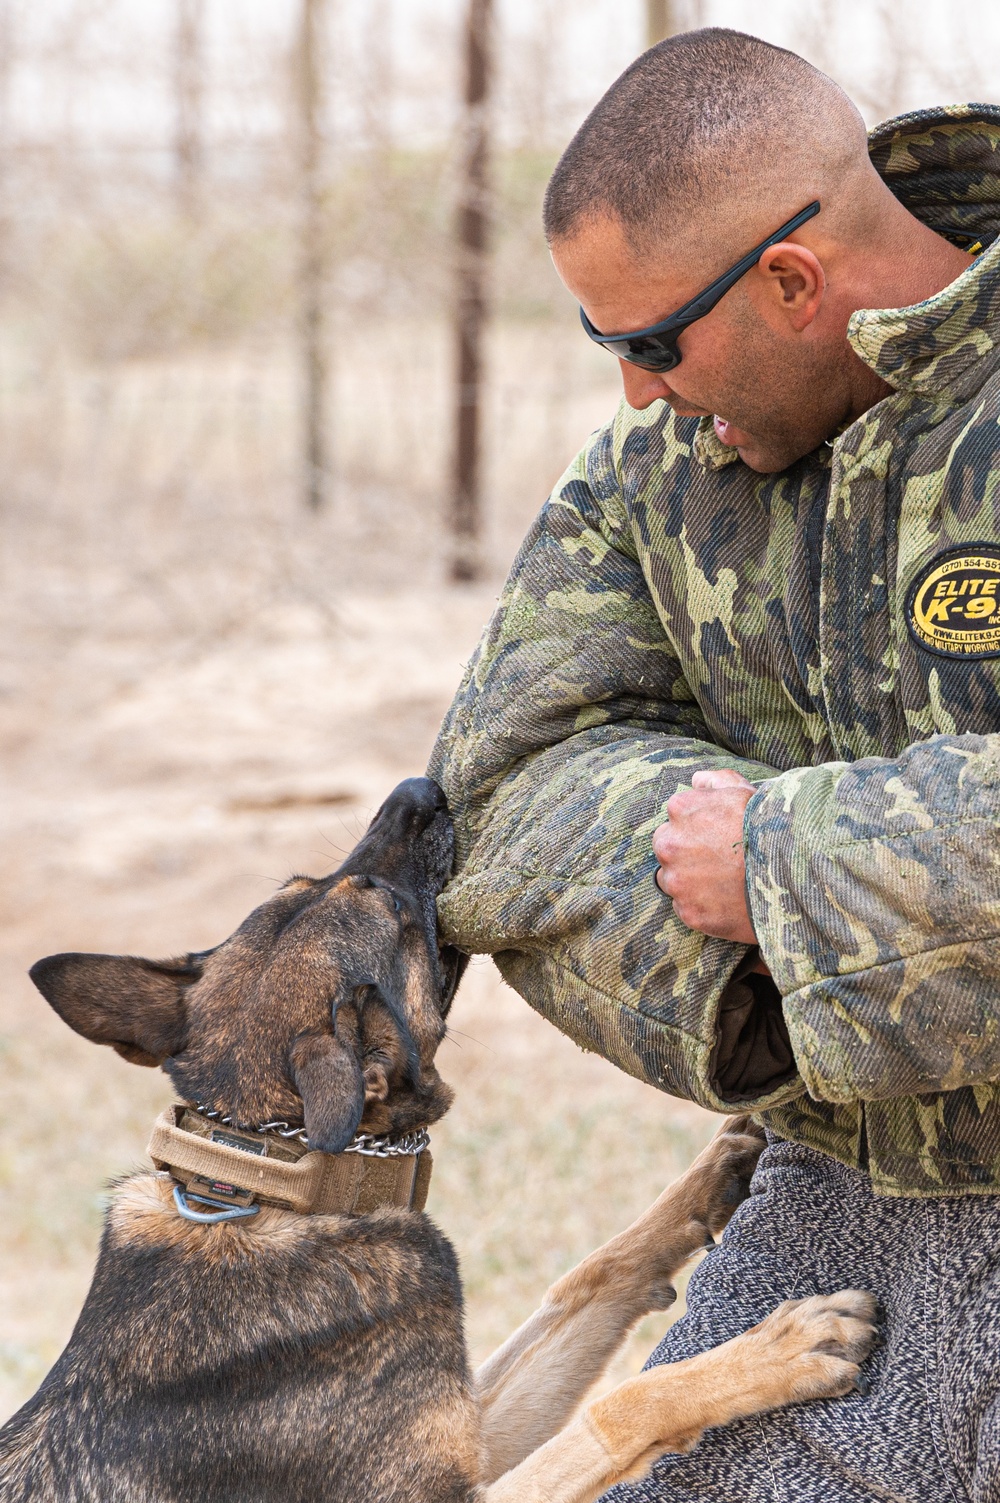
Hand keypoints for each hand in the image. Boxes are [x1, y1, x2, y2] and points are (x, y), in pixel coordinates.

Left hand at [652, 769, 758, 944]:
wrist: (794, 872)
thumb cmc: (770, 826)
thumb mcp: (745, 791)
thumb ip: (716, 781)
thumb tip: (696, 781)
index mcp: (680, 810)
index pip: (675, 817)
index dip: (698, 827)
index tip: (718, 835)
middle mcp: (670, 845)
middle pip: (668, 849)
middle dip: (686, 853)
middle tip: (719, 860)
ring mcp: (678, 882)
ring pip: (673, 881)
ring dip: (690, 881)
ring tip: (724, 882)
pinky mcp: (690, 913)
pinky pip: (686, 908)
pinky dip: (702, 906)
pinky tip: (726, 901)